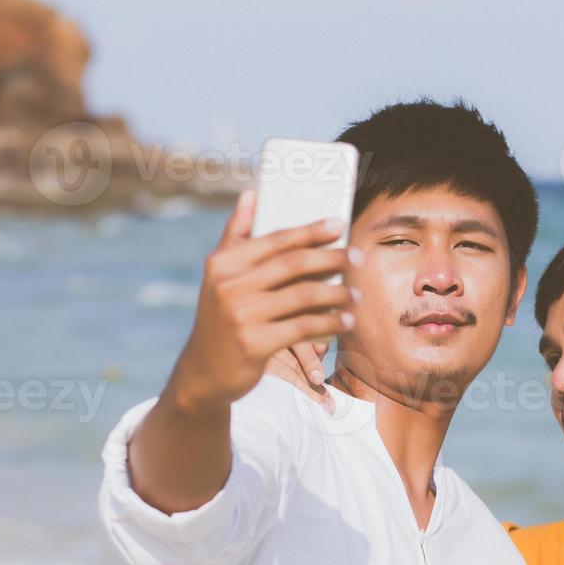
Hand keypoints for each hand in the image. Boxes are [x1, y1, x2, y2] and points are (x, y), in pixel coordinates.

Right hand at [167, 190, 357, 414]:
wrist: (204, 371)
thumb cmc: (222, 316)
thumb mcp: (220, 275)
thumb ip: (236, 234)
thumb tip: (251, 193)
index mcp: (224, 263)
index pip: (275, 240)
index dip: (310, 231)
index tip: (339, 225)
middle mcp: (229, 285)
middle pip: (294, 264)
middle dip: (332, 258)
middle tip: (359, 257)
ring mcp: (241, 315)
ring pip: (303, 296)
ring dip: (337, 293)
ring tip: (357, 295)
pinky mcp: (255, 343)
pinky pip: (304, 326)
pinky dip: (330, 322)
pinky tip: (346, 320)